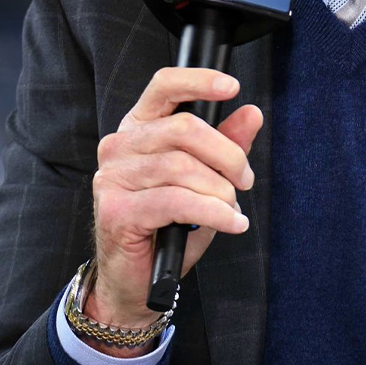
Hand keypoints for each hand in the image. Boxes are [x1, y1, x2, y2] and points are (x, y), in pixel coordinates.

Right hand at [86, 67, 263, 354]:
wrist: (137, 283)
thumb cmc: (169, 226)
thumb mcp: (205, 179)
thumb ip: (225, 145)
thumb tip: (251, 113)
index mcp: (138, 127)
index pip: (164, 86)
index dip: (199, 81)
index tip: (233, 87)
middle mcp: (120, 146)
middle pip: (183, 128)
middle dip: (226, 154)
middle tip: (244, 179)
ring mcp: (113, 178)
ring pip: (182, 167)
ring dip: (219, 189)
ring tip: (232, 207)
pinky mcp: (117, 211)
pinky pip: (176, 201)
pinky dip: (214, 211)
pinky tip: (232, 222)